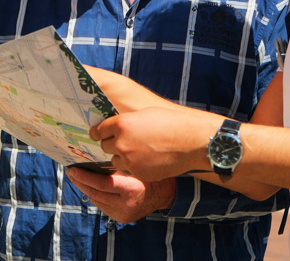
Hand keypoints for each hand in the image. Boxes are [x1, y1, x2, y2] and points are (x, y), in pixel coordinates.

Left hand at [66, 168, 175, 223]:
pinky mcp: (121, 218)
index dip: (85, 176)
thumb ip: (120, 164)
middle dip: (81, 182)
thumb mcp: (138, 165)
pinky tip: (92, 186)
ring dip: (87, 188)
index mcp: (132, 189)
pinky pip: (103, 205)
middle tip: (71, 171)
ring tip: (78, 177)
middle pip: (96, 193)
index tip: (73, 169)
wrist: (166, 194)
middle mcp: (126, 204)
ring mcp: (123, 213)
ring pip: (97, 200)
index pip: (102, 184)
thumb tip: (96, 157)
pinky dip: (96, 194)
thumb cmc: (153, 173)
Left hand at [91, 106, 219, 181]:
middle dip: (111, 143)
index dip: (99, 131)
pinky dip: (132, 165)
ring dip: (121, 155)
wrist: (190, 141)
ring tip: (137, 149)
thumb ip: (126, 121)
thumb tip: (113, 126)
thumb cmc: (170, 122)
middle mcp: (121, 143)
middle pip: (104, 145)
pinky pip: (127, 170)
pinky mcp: (138, 174)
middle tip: (122, 140)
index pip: (99, 130)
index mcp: (121, 124)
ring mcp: (129, 160)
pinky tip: (146, 158)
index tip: (99, 133)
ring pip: (114, 160)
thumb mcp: (144, 114)